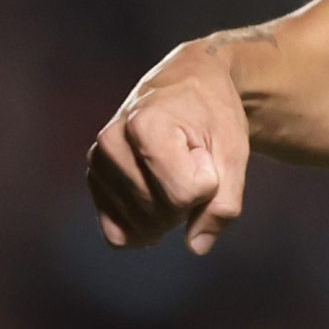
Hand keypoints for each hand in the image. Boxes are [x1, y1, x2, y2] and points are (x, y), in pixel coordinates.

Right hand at [87, 40, 251, 254]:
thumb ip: (225, 200)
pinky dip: (144, 225)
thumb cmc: (214, 112)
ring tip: (174, 167)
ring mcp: (97, 163)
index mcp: (146, 126)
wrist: (188, 81)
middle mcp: (111, 144)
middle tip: (192, 158)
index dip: (209, 181)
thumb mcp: (234, 148)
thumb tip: (198, 246)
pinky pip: (118, 232)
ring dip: (169, 209)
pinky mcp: (95, 181)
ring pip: (140, 226)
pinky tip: (158, 197)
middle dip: (190, 197)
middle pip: (161, 212)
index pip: (185, 194)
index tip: (206, 150)